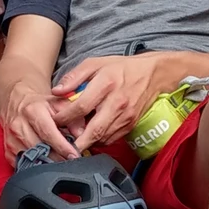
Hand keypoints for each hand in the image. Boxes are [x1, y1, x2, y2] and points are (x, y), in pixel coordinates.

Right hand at [0, 83, 77, 162]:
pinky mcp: (8, 151)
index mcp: (32, 111)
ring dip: (48, 164)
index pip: (48, 133)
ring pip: (32, 159)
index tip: (74, 155)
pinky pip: (23, 165)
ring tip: (61, 164)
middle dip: (58, 158)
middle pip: (40, 149)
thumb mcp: (58, 104)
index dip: (62, 147)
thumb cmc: (39, 105)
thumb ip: (73, 117)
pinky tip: (46, 165)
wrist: (15, 103)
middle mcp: (19, 125)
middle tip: (71, 162)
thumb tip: (82, 134)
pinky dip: (36, 167)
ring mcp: (11, 140)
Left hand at [49, 53, 173, 153]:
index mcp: (106, 84)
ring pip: (103, 138)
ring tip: (74, 139)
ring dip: (87, 142)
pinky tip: (90, 135)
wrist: (153, 74)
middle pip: (94, 130)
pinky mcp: (131, 124)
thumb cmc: (121, 68)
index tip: (55, 121)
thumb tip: (56, 91)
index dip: (65, 117)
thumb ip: (74, 77)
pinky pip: (112, 139)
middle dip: (76, 141)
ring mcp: (126, 116)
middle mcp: (117, 103)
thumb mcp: (95, 63)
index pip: (81, 106)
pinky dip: (99, 141)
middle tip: (62, 144)